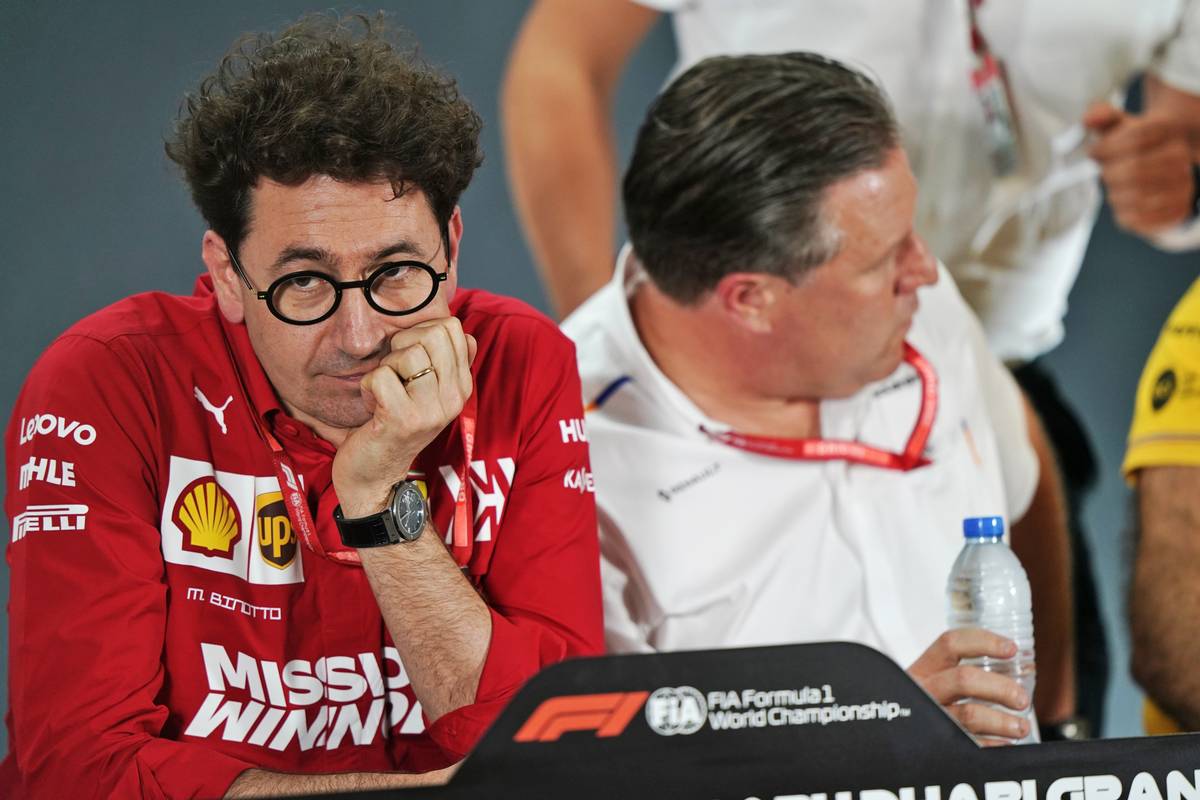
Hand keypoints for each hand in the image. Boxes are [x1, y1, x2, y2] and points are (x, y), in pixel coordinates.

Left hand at [332, 317, 476, 516]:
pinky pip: (381, 376)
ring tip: (385, 393)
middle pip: (432, 334)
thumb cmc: (396, 425)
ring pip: (408, 354)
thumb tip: (461, 332)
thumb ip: (445, 363)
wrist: (376, 476)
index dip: (421, 331)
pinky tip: (373, 408)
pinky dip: (368, 388)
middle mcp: (454, 398)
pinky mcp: (403, 419)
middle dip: (402, 344)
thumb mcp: (428, 393)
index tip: (410, 358)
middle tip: (395, 373)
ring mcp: (431, 410)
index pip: (452, 328)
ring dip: (385, 368)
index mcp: (462, 386)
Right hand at [907, 628, 1031, 744]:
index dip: (984, 642)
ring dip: (1003, 721)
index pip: (951, 644)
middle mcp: (924, 691)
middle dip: (1000, 687)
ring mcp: (930, 718)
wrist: (892, 743)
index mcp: (924, 669)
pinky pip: (970, 744)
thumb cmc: (924, 707)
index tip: (1011, 649)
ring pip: (970, 714)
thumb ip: (958, 674)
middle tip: (1021, 699)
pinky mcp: (937, 744)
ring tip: (1021, 726)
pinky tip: (1004, 743)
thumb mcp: (930, 684)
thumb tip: (1014, 667)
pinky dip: (993, 744)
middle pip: (964, 679)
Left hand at [1084, 102, 1195, 234]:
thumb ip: (1102, 117)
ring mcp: (1183, 187)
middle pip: (1136, 169)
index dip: (1107, 147)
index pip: (1137, 137)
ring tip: (1115, 188)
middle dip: (1111, 173)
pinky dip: (1123, 213)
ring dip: (1116, 194)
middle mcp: (1182, 159)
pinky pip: (1141, 219)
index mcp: (1169, 133)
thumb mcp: (1120, 127)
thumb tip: (1089, 118)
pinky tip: (1123, 203)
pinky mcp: (1177, 212)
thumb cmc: (1134, 148)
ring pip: (1138, 196)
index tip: (1095, 151)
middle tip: (1106, 173)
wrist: (1163, 175)